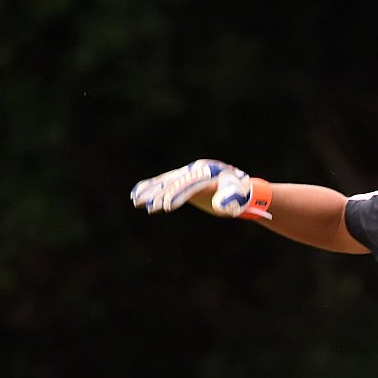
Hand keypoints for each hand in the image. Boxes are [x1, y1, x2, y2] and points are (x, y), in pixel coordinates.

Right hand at [130, 159, 267, 217]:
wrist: (241, 188)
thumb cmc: (240, 194)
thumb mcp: (238, 197)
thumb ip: (229, 201)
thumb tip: (218, 206)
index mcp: (208, 172)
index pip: (189, 183)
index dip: (177, 194)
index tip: (165, 207)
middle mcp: (196, 170)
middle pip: (175, 181)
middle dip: (161, 194)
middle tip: (149, 208)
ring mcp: (188, 173)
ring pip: (166, 181)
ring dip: (151, 191)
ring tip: (136, 201)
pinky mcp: (183, 179)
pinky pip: (165, 182)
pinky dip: (150, 187)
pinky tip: (136, 195)